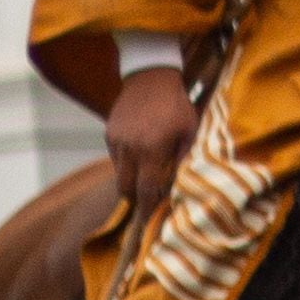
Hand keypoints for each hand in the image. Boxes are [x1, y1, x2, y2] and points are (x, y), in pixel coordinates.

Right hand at [108, 69, 196, 209]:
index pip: (145, 189)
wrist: (150, 77)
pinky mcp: (108, 134)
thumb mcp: (190, 131)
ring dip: (132, 181)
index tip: (148, 223)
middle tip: (148, 203)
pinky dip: (127, 164)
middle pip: (126, 188)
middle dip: (136, 199)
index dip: (147, 208)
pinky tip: (141, 156)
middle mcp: (129, 147)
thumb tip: (178, 187)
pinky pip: (116, 159)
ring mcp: (116, 141)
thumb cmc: (177, 105)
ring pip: (119, 174)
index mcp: (151, 149)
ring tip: (147, 176)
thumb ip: (183, 160)